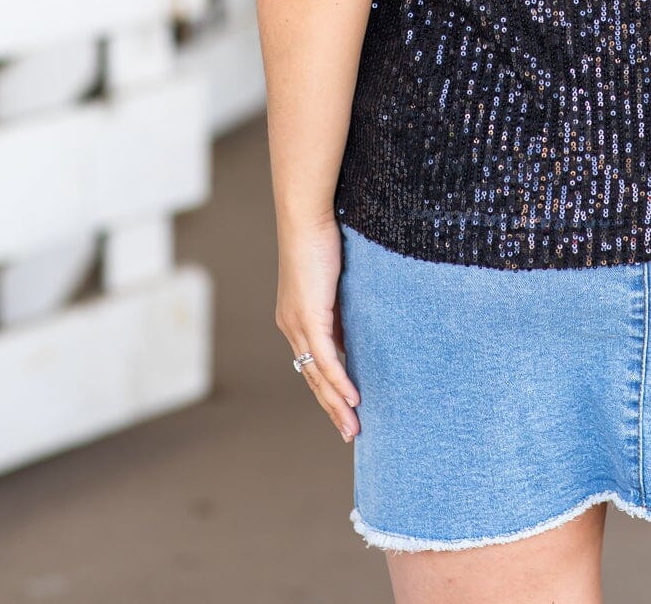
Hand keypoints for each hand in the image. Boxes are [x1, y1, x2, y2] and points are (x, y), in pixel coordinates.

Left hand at [276, 213, 360, 441]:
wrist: (307, 219)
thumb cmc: (321, 240)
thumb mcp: (334, 281)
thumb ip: (341, 307)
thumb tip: (359, 326)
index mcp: (295, 320)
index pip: (311, 365)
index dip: (327, 390)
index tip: (345, 411)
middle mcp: (291, 327)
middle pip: (312, 378)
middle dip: (332, 408)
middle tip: (350, 432)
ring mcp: (298, 324)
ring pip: (318, 375)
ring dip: (337, 404)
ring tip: (354, 427)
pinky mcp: (309, 316)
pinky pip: (325, 358)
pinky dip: (340, 380)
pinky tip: (353, 398)